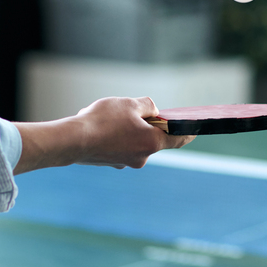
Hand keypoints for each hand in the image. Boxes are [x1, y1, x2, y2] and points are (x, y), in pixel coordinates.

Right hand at [13, 97, 193, 173]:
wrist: (72, 140)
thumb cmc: (102, 121)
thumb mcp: (129, 103)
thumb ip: (147, 105)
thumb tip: (152, 111)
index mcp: (152, 143)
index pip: (178, 139)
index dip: (188, 132)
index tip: (195, 129)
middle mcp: (142, 157)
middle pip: (152, 138)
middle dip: (144, 123)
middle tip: (132, 110)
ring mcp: (125, 162)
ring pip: (133, 141)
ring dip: (126, 128)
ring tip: (107, 117)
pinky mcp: (110, 162)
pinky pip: (118, 146)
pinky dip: (113, 136)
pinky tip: (99, 127)